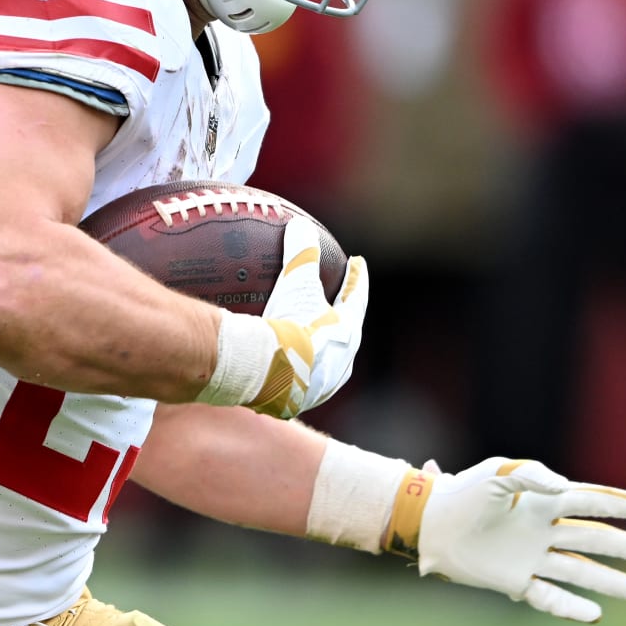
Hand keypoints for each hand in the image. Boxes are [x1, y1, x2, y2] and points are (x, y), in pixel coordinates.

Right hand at [204, 217, 367, 417]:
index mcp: (348, 332)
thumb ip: (300, 254)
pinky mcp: (300, 399)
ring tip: (310, 335)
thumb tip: (299, 225)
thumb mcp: (295, 284)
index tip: (358, 263)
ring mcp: (323, 384)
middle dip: (344, 315)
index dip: (357, 279)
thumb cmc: (287, 327)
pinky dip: (295, 364)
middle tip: (340, 301)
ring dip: (321, 344)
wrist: (267, 374)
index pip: (357, 298)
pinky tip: (279, 362)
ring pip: (327, 359)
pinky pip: (300, 376)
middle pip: (348, 331)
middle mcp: (342, 361)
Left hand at [384, 457, 625, 622]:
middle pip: (589, 539)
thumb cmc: (461, 493)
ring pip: (576, 570)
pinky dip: (570, 607)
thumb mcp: (496, 474)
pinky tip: (594, 615)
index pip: (583, 502)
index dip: (611, 504)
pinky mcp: (513, 580)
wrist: (429, 524)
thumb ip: (532, 476)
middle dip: (622, 546)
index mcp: (538, 501)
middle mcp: (539, 530)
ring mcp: (529, 557)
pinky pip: (548, 596)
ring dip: (606, 579)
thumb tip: (564, 488)